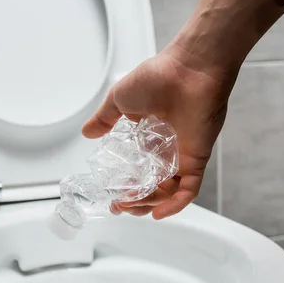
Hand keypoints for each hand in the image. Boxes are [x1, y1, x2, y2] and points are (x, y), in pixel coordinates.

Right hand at [82, 49, 237, 218]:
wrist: (188, 69)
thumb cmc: (157, 77)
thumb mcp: (120, 98)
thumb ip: (104, 118)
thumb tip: (86, 132)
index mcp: (148, 137)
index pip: (137, 171)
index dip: (125, 187)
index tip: (111, 197)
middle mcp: (165, 150)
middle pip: (152, 187)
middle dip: (135, 202)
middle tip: (119, 206)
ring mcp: (182, 156)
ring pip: (168, 192)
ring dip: (149, 204)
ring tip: (131, 206)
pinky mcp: (197, 158)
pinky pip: (189, 190)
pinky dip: (175, 204)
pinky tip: (158, 213)